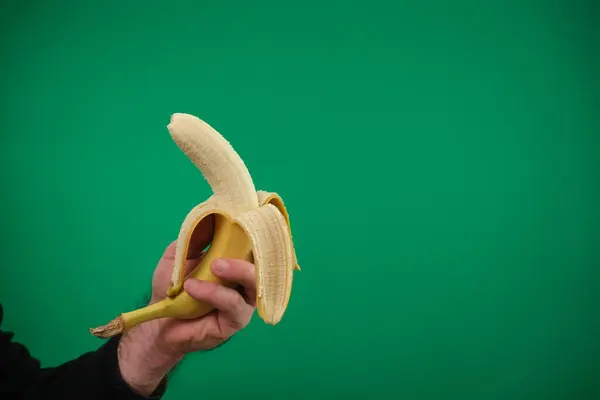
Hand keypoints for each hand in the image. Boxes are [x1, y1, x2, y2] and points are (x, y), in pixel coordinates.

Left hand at [117, 215, 256, 395]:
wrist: (158, 322)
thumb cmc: (172, 288)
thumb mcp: (179, 255)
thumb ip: (195, 237)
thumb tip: (210, 215)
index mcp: (236, 263)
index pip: (255, 246)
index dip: (256, 233)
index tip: (244, 219)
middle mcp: (245, 281)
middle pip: (263, 263)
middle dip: (247, 253)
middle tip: (221, 254)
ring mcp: (244, 302)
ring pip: (254, 284)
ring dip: (235, 272)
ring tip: (212, 267)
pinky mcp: (237, 320)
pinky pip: (234, 305)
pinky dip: (214, 293)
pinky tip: (193, 289)